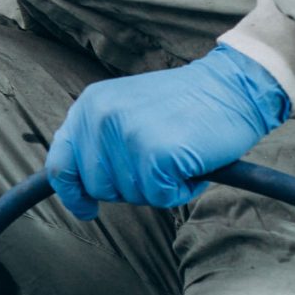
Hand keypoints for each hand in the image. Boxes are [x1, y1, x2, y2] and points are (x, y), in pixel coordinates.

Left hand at [46, 44, 290, 218]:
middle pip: (99, 187)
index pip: (61, 163)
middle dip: (129, 186)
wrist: (233, 86)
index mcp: (90, 106)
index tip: (86, 208)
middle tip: (159, 160)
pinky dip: (181, 189)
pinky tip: (191, 164)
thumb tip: (79, 185)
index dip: (71, 192)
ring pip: (131, 195)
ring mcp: (128, 136)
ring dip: (158, 187)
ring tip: (178, 154)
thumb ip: (100, 140)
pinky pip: (161, 197)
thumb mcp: (127, 109)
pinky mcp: (157, 155)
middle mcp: (102, 118)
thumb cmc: (185, 105)